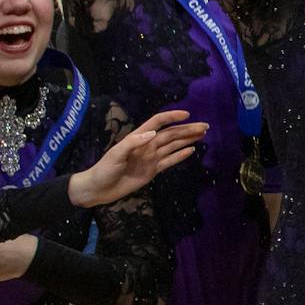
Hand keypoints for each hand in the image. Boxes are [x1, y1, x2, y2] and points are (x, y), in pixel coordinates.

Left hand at [69, 109, 209, 207]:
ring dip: (188, 139)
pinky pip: (169, 161)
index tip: (187, 114)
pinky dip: (180, 155)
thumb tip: (153, 133)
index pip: (158, 122)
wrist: (99, 189)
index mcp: (138, 137)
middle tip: (205, 126)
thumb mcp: (116, 154)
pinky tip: (191, 150)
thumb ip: (133, 143)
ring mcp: (151, 158)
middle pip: (171, 134)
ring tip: (202, 134)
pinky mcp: (152, 170)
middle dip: (187, 129)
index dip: (172, 117)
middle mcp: (148, 145)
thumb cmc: (105, 169)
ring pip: (173, 146)